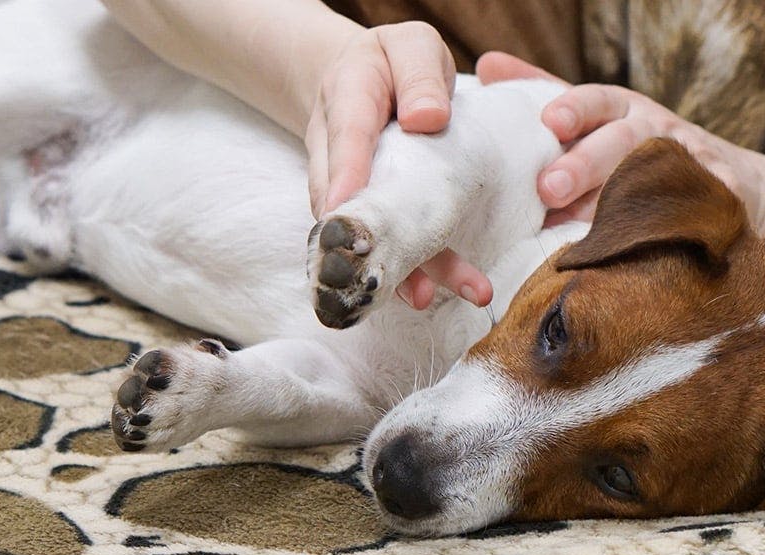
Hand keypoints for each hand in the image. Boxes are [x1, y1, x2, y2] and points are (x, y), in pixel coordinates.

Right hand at [305, 22, 491, 308]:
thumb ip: (419, 75)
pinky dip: (402, 269)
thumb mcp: (411, 46)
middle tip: (384, 276)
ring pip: (358, 229)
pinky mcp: (363, 209)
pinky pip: (377, 239)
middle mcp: (335, 150)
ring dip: (390, 267)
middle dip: (364, 239)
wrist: (359, 79)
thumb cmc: (392, 63)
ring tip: (422, 298)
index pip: (345, 135)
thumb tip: (429, 119)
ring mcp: (344, 185)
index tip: (344, 209)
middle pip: (341, 198)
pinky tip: (425, 294)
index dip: (345, 174)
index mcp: (347, 97)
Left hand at [476, 52, 764, 233]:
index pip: (596, 101)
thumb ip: (543, 91)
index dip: (574, 109)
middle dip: (584, 165)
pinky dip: (684, 222)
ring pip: (653, 178)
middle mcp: (654, 131)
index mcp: (620, 110)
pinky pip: (699, 211)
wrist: (733, 182)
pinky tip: (658, 239)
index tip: (550, 123)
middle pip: (620, 143)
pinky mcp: (717, 199)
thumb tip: (485, 65)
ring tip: (583, 225)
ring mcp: (688, 165)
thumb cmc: (638, 148)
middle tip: (548, 188)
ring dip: (620, 201)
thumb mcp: (597, 116)